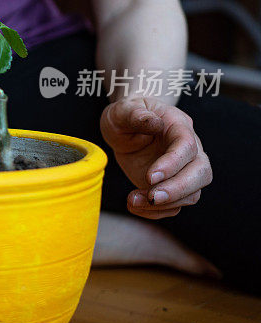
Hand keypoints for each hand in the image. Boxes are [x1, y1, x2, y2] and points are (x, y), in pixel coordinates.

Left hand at [100, 97, 211, 218]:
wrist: (124, 128)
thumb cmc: (125, 116)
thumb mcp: (122, 111)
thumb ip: (135, 114)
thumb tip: (154, 122)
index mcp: (177, 126)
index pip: (187, 146)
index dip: (173, 163)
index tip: (150, 177)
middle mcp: (188, 149)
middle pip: (201, 173)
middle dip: (178, 189)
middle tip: (152, 197)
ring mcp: (182, 170)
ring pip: (192, 193)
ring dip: (165, 203)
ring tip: (133, 200)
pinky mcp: (171, 185)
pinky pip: (175, 205)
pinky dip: (156, 211)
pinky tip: (134, 205)